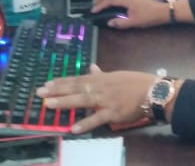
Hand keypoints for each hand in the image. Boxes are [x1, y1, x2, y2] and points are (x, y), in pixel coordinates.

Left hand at [36, 65, 154, 132]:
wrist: (154, 92)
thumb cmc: (136, 83)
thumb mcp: (117, 75)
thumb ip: (102, 74)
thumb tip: (91, 66)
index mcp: (102, 78)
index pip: (78, 79)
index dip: (62, 81)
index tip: (47, 84)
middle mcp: (101, 87)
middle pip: (76, 88)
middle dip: (57, 90)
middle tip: (40, 93)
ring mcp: (107, 100)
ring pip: (83, 100)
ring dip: (66, 102)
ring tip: (50, 105)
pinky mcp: (114, 112)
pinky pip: (98, 118)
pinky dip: (86, 123)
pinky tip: (73, 128)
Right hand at [93, 0, 167, 28]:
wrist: (162, 11)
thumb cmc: (148, 17)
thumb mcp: (134, 22)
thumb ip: (120, 23)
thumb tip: (109, 22)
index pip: (109, 0)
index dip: (100, 5)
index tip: (93, 11)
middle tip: (96, 3)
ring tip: (102, 1)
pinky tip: (112, 0)